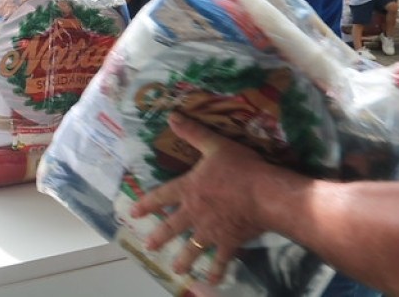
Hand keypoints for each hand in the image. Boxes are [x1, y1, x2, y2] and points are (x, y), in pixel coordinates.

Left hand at [132, 113, 274, 284]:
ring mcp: (210, 231)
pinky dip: (216, 271)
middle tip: (149, 246)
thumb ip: (193, 133)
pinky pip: (220, 260)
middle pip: (172, 227)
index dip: (147, 204)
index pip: (161, 196)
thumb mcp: (215, 145)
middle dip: (160, 237)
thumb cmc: (239, 168)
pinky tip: (211, 280)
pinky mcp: (228, 242)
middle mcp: (194, 213)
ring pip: (192, 248)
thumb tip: (172, 117)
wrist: (264, 194)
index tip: (134, 213)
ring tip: (176, 268)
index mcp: (188, 189)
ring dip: (183, 259)